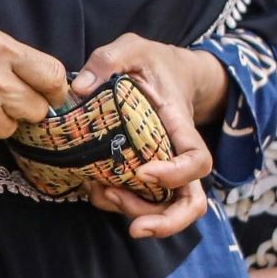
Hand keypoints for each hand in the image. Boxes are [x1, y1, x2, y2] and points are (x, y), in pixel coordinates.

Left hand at [69, 35, 227, 239]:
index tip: (144, 172)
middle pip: (192, 203)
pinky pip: (140, 202)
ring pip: (166, 210)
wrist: (168, 71)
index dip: (177, 175)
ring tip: (102, 195)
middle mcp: (177, 154)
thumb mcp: (131, 48)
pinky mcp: (145, 174)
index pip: (197, 160)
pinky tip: (95, 188)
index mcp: (180, 126)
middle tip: (135, 228)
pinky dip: (118, 204)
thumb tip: (79, 88)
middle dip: (167, 223)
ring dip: (134, 213)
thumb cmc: (152, 62)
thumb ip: (108, 60)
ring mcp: (164, 168)